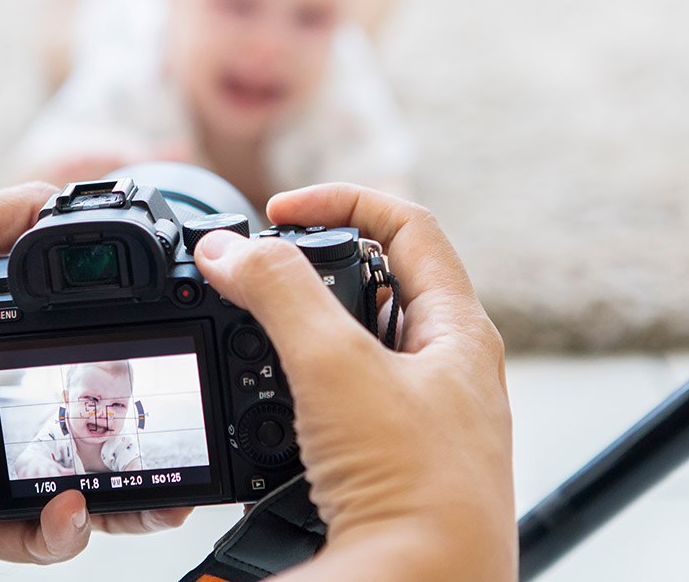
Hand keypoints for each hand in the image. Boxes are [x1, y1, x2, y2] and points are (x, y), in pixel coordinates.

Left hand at [0, 183, 189, 561]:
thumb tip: (62, 197)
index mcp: (6, 358)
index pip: (88, 371)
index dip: (136, 376)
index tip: (175, 366)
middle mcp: (5, 416)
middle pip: (96, 444)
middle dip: (150, 458)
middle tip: (189, 453)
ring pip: (76, 501)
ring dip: (127, 508)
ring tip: (162, 504)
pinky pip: (24, 540)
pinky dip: (58, 535)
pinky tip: (73, 509)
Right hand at [193, 184, 514, 580]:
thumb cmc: (416, 489)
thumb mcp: (337, 366)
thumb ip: (280, 293)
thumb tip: (230, 250)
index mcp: (458, 328)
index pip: (407, 224)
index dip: (341, 200)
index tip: (279, 213)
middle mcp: (444, 367)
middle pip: (375, 281)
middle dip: (310, 269)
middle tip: (257, 273)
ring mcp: (416, 416)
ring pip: (350, 345)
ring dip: (297, 331)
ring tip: (256, 336)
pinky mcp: (384, 457)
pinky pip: (334, 400)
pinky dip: (294, 389)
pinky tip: (269, 405)